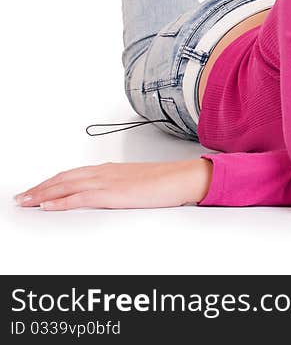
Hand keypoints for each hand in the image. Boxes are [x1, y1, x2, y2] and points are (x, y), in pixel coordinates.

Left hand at [14, 159, 212, 209]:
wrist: (183, 177)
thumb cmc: (166, 181)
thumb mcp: (138, 182)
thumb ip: (120, 186)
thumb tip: (111, 195)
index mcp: (110, 170)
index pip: (73, 174)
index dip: (52, 182)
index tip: (37, 189)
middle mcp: (105, 172)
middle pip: (64, 178)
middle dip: (41, 188)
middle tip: (22, 197)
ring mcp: (108, 182)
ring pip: (66, 186)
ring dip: (43, 193)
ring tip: (26, 201)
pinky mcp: (113, 193)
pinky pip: (80, 197)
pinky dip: (61, 201)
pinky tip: (48, 205)